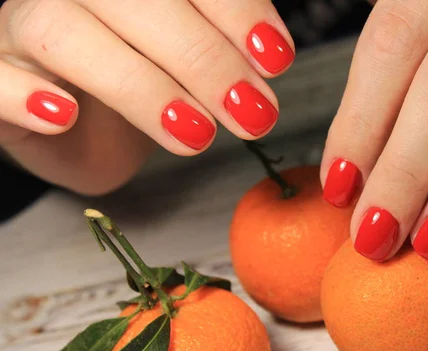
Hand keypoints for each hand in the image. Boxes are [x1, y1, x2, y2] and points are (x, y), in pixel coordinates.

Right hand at [0, 0, 293, 193]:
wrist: (71, 118)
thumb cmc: (135, 79)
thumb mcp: (184, 54)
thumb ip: (219, 38)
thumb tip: (271, 52)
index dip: (234, 10)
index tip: (275, 59)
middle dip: (203, 57)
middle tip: (252, 112)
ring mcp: (20, 21)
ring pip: (65, 31)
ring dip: (140, 86)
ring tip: (195, 134)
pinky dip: (23, 94)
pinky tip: (63, 116)